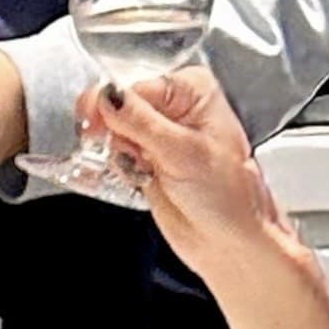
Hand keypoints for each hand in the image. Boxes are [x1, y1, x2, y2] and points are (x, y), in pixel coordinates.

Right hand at [78, 67, 288, 281]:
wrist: (229, 242)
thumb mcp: (182, 152)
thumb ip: (139, 121)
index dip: (111, 106)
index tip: (99, 126)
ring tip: (144, 171)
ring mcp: (158, 134)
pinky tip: (138, 178)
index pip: (132, 85)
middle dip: (114, 132)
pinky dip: (116, 167)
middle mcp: (174, 107)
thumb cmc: (229, 197)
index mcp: (191, 91)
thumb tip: (107, 94)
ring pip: (110, 131)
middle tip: (130, 154)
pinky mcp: (145, 160)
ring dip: (117, 154)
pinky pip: (112, 154)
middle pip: (116, 105)